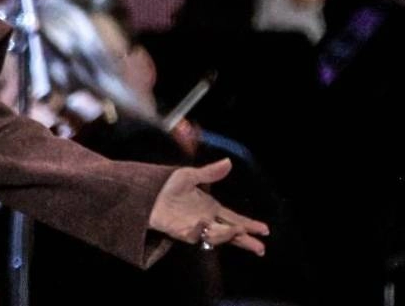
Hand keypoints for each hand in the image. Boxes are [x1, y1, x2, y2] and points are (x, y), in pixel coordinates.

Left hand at [148, 158, 268, 255]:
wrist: (145, 191)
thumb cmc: (166, 184)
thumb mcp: (190, 175)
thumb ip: (210, 173)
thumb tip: (228, 162)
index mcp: (210, 207)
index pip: (234, 219)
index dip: (249, 225)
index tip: (264, 230)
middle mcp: (206, 219)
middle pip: (230, 233)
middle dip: (245, 240)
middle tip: (260, 248)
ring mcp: (193, 226)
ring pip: (215, 237)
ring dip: (227, 235)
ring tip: (238, 230)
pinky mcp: (180, 231)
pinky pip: (194, 236)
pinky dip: (202, 232)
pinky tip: (207, 226)